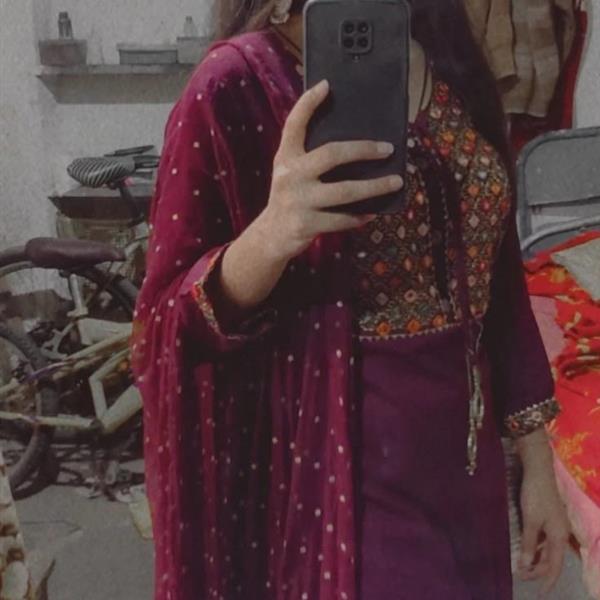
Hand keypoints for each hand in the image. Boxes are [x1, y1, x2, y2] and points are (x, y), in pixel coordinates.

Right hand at [257, 79, 404, 261]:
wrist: (271, 235)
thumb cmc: (290, 197)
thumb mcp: (291, 171)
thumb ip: (310, 155)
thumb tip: (354, 143)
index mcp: (286, 157)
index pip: (294, 124)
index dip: (308, 103)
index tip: (326, 85)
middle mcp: (291, 175)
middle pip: (332, 154)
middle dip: (364, 149)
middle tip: (388, 149)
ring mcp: (298, 200)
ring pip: (345, 191)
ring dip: (374, 187)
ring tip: (396, 182)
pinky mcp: (307, 223)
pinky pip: (342, 219)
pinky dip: (360, 216)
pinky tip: (373, 212)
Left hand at [516, 429, 569, 595]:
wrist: (538, 471)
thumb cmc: (535, 496)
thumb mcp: (531, 521)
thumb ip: (528, 543)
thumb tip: (526, 566)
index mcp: (559, 537)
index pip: (555, 566)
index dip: (547, 580)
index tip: (540, 593)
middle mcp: (560, 534)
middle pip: (551, 559)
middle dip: (538, 571)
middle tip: (522, 577)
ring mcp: (555, 526)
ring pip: (547, 549)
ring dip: (536, 559)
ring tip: (522, 567)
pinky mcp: (548, 518)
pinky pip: (543, 540)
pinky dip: (535, 547)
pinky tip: (526, 550)